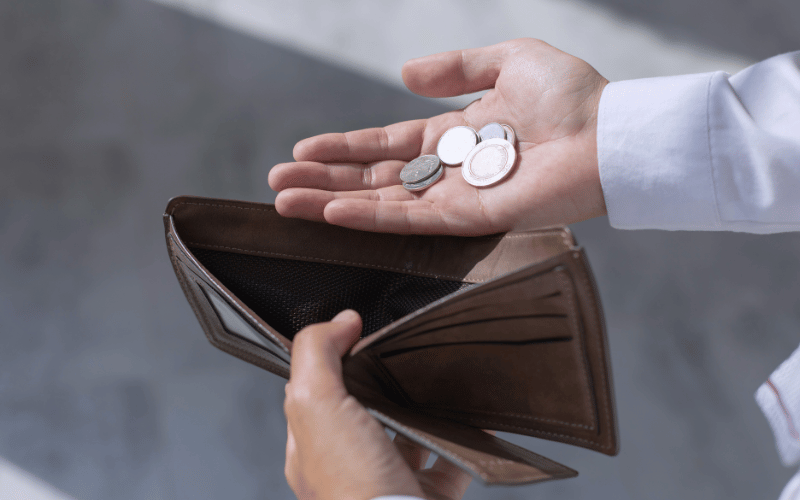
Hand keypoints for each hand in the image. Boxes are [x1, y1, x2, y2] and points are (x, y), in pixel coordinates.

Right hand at [269, 38, 607, 235]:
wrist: (610, 134)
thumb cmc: (572, 95)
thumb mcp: (509, 59)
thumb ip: (456, 68)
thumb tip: (403, 73)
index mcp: (456, 134)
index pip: (387, 143)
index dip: (344, 146)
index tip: (303, 150)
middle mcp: (450, 170)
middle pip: (374, 176)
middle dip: (324, 180)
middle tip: (277, 183)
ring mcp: (456, 197)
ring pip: (381, 202)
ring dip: (331, 202)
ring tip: (285, 202)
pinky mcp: (469, 220)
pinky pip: (409, 219)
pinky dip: (368, 216)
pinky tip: (331, 212)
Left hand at [284, 309, 473, 499]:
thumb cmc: (354, 487)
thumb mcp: (317, 405)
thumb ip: (317, 355)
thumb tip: (339, 321)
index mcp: (311, 447)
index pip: (314, 392)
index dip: (333, 358)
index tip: (358, 333)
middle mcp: (346, 467)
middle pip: (363, 411)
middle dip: (383, 384)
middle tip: (403, 359)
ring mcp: (387, 482)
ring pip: (405, 436)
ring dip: (422, 411)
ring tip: (438, 385)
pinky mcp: (425, 496)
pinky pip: (448, 462)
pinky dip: (463, 441)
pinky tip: (476, 423)